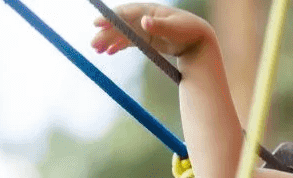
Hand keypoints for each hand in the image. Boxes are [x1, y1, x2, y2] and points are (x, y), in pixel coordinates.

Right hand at [90, 3, 212, 57]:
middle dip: (105, 33)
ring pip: (121, 34)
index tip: (97, 23)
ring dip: (108, 41)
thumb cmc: (190, 31)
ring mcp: (143, 28)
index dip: (110, 18)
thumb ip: (160, 26)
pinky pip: (128, 42)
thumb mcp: (176, 29)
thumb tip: (144, 21)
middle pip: (119, 24)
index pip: (125, 12)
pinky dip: (118, 46)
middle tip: (93, 44)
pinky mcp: (145, 39)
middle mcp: (143, 18)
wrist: (199, 41)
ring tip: (97, 50)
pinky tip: (108, 52)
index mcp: (149, 10)